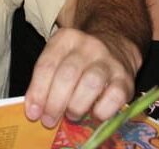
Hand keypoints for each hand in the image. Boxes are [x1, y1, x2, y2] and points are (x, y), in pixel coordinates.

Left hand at [24, 27, 140, 128]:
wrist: (114, 43)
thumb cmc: (80, 57)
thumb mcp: (59, 56)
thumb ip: (46, 78)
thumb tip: (35, 109)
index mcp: (65, 39)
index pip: (47, 65)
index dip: (38, 91)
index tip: (33, 112)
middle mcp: (87, 46)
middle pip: (67, 75)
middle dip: (55, 102)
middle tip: (49, 120)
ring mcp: (108, 61)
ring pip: (90, 84)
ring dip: (76, 106)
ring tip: (71, 116)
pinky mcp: (125, 78)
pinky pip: (114, 97)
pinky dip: (102, 111)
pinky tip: (94, 115)